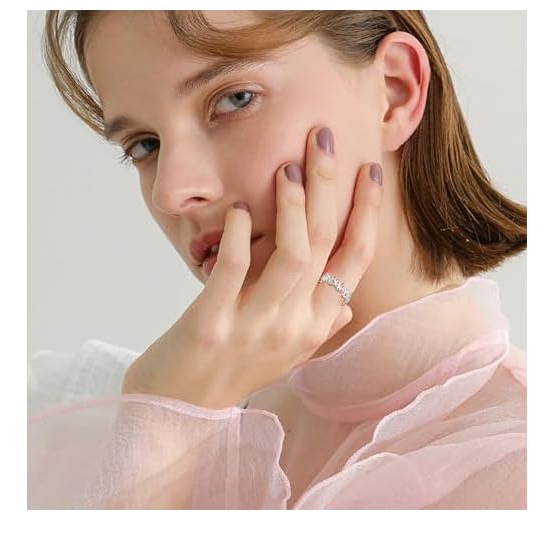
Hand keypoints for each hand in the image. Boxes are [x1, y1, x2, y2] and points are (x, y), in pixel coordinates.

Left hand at [121, 125, 383, 408]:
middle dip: (330, 185)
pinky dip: (239, 235)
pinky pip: (233, 270)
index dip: (366, 213)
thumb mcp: (286, 346)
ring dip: (292, 204)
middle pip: (325, 243)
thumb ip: (315, 316)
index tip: (370, 170)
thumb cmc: (233, 366)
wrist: (179, 410)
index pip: (356, 260)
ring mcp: (256, 327)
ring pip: (292, 254)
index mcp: (317, 324)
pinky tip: (239, 209)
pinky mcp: (212, 326)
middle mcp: (296, 326)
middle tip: (324, 138)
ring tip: (288, 166)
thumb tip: (342, 293)